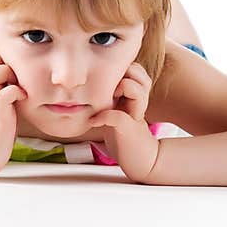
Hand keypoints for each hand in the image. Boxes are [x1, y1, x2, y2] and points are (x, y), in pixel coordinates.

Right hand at [0, 52, 26, 174]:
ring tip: (16, 85)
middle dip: (2, 64)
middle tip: (15, 76)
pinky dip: (15, 92)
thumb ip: (5, 88)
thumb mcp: (1, 103)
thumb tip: (20, 74)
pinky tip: (23, 97)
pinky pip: (4, 95)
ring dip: (7, 76)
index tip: (12, 71)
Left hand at [88, 61, 159, 182]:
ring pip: (133, 87)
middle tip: (105, 87)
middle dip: (121, 73)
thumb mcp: (116, 109)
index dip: (119, 67)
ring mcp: (135, 113)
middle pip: (137, 72)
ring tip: (105, 99)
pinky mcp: (129, 128)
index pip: (132, 66)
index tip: (100, 77)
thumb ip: (110, 94)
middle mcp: (138, 99)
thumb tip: (87, 77)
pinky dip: (103, 116)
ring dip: (118, 88)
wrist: (140, 160)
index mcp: (134, 93)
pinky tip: (93, 121)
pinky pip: (117, 116)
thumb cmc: (124, 135)